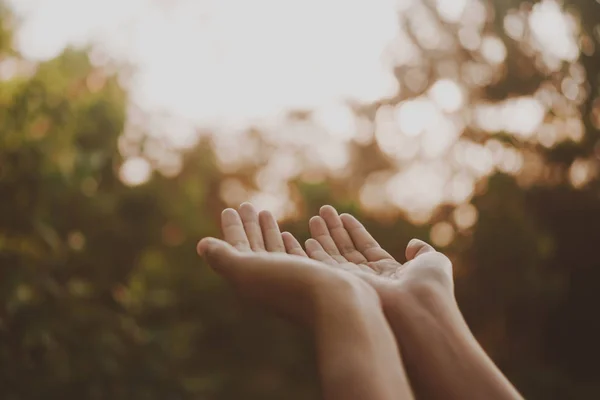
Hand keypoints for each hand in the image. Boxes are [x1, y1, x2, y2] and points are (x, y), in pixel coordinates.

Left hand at [196, 203, 378, 326]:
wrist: (339, 307)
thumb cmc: (292, 285)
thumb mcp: (249, 270)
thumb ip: (224, 258)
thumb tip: (202, 245)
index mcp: (255, 280)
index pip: (238, 250)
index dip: (233, 229)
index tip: (231, 209)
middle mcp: (275, 281)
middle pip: (256, 249)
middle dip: (250, 227)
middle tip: (247, 205)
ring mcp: (298, 280)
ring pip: (278, 251)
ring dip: (270, 231)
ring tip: (266, 212)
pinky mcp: (320, 278)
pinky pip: (302, 256)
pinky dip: (293, 243)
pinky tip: (291, 235)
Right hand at [287, 205, 453, 307]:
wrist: (418, 308)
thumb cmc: (429, 287)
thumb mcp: (432, 261)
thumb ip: (421, 250)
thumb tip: (412, 244)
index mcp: (388, 272)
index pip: (366, 247)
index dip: (354, 231)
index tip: (343, 216)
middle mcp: (368, 278)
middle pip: (346, 249)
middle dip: (334, 230)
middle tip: (322, 211)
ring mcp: (353, 282)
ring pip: (332, 256)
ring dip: (322, 236)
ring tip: (314, 217)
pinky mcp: (341, 285)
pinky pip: (323, 266)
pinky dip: (313, 253)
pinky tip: (307, 238)